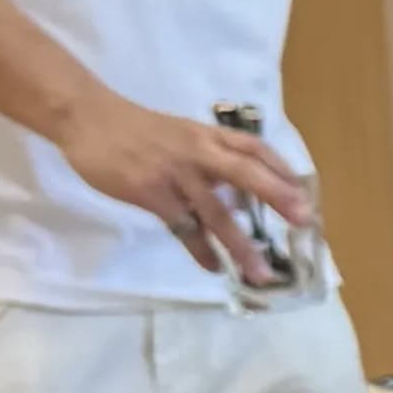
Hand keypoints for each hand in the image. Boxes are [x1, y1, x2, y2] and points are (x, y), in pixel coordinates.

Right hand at [45, 89, 306, 285]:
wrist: (88, 120)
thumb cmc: (136, 129)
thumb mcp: (180, 133)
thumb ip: (208, 156)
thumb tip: (237, 191)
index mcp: (206, 135)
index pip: (253, 148)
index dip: (281, 169)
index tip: (304, 192)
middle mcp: (197, 152)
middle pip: (246, 173)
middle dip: (277, 197)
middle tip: (303, 221)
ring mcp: (174, 174)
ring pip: (216, 213)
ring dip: (240, 245)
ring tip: (260, 272)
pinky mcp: (151, 194)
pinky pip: (183, 227)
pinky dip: (200, 249)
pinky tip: (215, 267)